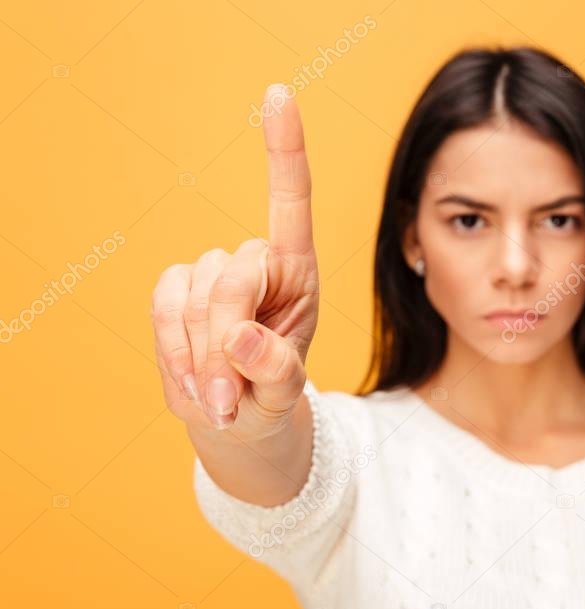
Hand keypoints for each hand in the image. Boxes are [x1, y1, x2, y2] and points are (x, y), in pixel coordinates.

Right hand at [151, 84, 318, 438]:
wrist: (236, 415)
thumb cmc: (270, 395)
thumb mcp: (285, 392)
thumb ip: (275, 370)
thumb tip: (241, 339)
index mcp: (298, 271)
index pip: (291, 202)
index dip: (284, 150)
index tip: (279, 93)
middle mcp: (256, 261)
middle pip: (231, 280)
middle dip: (224, 343)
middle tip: (228, 399)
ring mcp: (211, 272)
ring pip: (192, 298)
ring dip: (199, 356)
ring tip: (219, 394)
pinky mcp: (175, 286)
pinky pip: (163, 306)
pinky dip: (173, 350)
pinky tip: (192, 379)